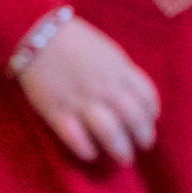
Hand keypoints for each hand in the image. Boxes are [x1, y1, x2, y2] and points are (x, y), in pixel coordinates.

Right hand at [15, 15, 159, 164]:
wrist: (39, 34)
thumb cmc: (77, 42)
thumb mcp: (109, 53)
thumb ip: (123, 73)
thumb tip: (137, 97)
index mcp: (119, 70)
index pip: (146, 96)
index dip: (151, 113)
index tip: (151, 122)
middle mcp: (104, 87)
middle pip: (132, 117)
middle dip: (143, 135)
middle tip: (143, 145)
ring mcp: (80, 100)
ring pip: (109, 130)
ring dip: (120, 147)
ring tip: (124, 158)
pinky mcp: (56, 111)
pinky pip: (75, 136)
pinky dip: (86, 148)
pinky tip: (91, 154)